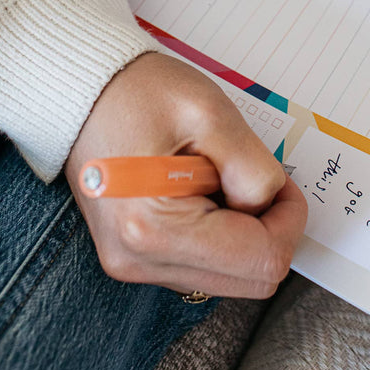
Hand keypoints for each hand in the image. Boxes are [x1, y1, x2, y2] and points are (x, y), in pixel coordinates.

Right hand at [65, 52, 306, 297]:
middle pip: (249, 279)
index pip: (262, 261)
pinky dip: (217, 232)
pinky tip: (197, 188)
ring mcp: (133, 264)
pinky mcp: (134, 257)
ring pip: (228, 275)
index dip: (288, 220)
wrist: (82, 90)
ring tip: (213, 174)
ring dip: (241, 230)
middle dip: (266, 227)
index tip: (281, 181)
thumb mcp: (212, 114)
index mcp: (156, 228)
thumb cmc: (139, 91)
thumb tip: (272, 206)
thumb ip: (254, 169)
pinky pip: (201, 263)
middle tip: (249, 173)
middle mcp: (140, 261)